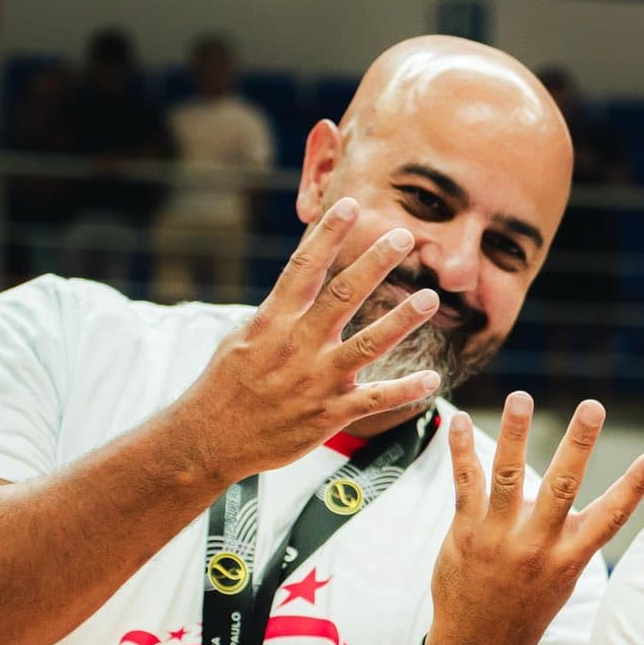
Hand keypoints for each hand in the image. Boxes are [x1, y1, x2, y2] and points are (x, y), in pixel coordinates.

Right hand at [173, 197, 443, 484]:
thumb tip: (298, 284)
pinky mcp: (329, 414)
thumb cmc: (225, 384)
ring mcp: (316, 379)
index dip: (328, 234)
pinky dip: (406, 390)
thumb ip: (275, 312)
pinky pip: (375, 399)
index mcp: (273, 320)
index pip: (304, 267)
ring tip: (429, 298)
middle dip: (376, 263)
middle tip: (404, 236)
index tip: (351, 205)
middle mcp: (297, 345)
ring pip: (368, 344)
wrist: (210, 439)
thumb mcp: (240, 337)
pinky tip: (432, 379)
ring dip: (402, 320)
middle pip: (342, 294)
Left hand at [426, 394, 643, 644]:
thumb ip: (566, 533)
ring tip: (521, 397)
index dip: (635, 487)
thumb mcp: (561, 577)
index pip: (610, 517)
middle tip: (593, 406)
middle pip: (563, 487)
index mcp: (569, 557)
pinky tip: (461, 420)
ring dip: (515, 434)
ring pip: (510, 478)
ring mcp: (500, 538)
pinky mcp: (465, 533)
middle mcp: (537, 545)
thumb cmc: (526, 606)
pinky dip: (462, 451)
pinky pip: (465, 485)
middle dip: (579, 444)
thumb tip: (563, 484)